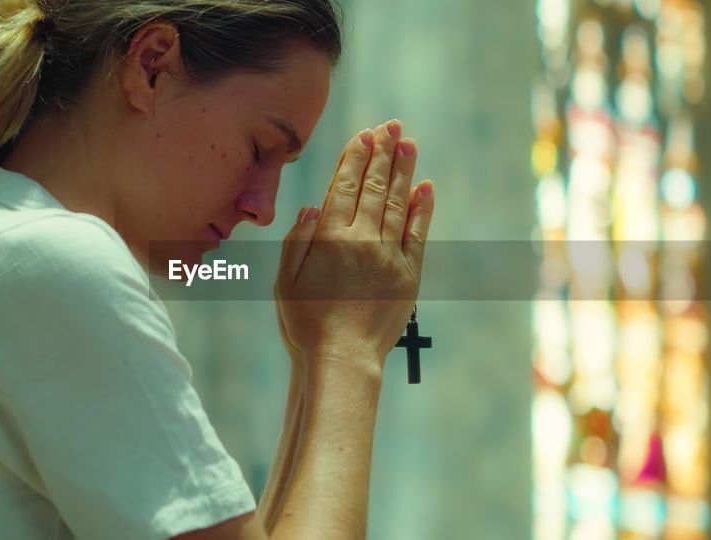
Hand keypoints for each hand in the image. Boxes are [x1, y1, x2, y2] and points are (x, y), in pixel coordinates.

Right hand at [275, 119, 434, 369]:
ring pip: (398, 203)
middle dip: (383, 153)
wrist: (344, 360)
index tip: (365, 134)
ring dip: (403, 171)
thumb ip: (297, 241)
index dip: (355, 158)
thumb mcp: (285, 282)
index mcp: (329, 239)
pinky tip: (425, 187)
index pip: (343, 187)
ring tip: (408, 144)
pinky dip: (422, 209)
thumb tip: (313, 206)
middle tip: (392, 126)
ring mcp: (389, 256)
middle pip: (374, 187)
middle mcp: (362, 240)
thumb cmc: (307, 325)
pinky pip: (418, 234)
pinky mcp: (409, 276)